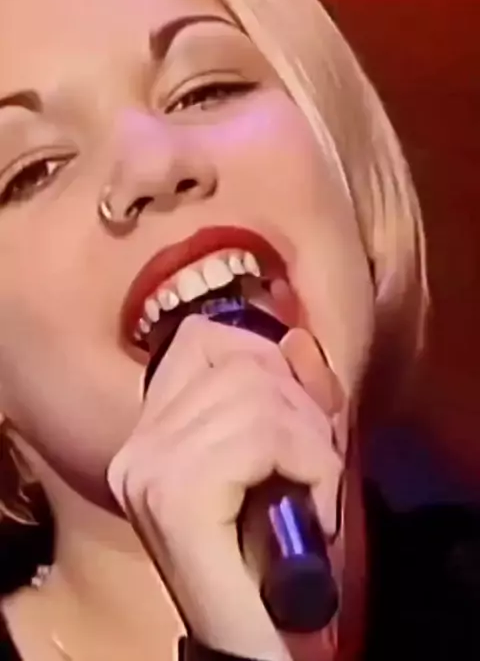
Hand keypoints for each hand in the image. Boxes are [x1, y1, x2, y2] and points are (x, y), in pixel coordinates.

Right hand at [108, 315, 344, 659]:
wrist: (255, 643)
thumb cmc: (273, 554)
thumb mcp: (286, 453)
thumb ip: (289, 393)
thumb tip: (296, 340)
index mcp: (150, 430)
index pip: (203, 339)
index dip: (264, 358)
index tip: (293, 411)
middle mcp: (138, 444)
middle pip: (242, 363)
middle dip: (303, 406)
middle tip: (314, 465)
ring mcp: (150, 467)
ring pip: (260, 397)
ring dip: (313, 443)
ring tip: (314, 489)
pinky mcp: (176, 495)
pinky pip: (267, 436)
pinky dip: (314, 466)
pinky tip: (315, 505)